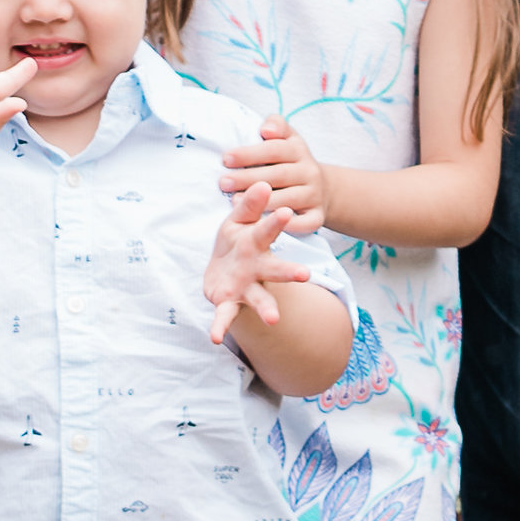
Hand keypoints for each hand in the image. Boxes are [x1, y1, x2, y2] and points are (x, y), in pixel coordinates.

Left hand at [205, 177, 314, 345]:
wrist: (224, 271)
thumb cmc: (237, 241)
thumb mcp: (239, 220)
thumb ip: (249, 205)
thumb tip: (262, 183)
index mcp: (256, 243)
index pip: (267, 230)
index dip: (276, 221)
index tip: (286, 211)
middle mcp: (256, 268)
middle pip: (275, 269)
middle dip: (288, 271)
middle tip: (305, 274)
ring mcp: (245, 288)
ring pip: (259, 297)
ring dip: (266, 308)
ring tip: (274, 319)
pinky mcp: (229, 303)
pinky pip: (225, 316)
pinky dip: (220, 326)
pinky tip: (214, 337)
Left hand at [220, 117, 328, 228]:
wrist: (323, 188)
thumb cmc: (292, 162)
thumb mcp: (288, 138)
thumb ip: (276, 125)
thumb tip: (265, 129)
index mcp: (299, 150)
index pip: (274, 150)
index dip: (249, 154)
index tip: (226, 159)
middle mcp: (310, 172)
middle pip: (278, 175)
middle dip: (248, 179)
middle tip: (224, 183)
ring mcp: (315, 195)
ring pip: (289, 199)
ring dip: (262, 202)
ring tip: (235, 202)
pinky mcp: (318, 216)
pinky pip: (305, 223)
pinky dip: (288, 225)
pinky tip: (266, 224)